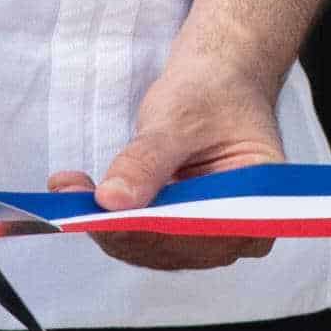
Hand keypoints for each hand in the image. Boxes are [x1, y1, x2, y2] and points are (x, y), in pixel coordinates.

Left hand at [56, 44, 284, 271]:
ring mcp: (210, 233)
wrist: (215, 82)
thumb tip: (113, 199)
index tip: (103, 214)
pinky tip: (78, 192)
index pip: (203, 231)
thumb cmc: (212, 94)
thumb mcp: (180, 118)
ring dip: (106, 222)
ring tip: (69, 189)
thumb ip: (148, 161)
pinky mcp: (181, 229)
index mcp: (261, 202)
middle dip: (118, 226)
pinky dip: (109, 217)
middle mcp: (241, 229)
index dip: (151, 230)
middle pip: (173, 247)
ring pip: (150, 247)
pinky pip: (142, 236)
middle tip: (71, 199)